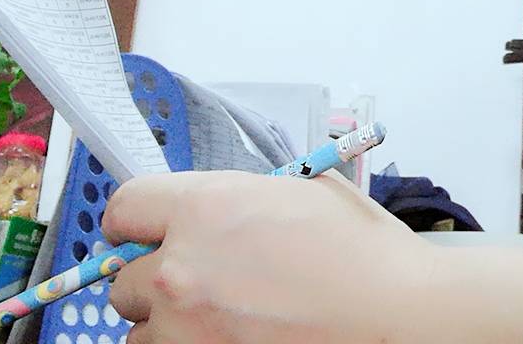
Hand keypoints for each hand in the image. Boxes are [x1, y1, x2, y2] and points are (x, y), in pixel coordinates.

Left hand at [103, 169, 433, 343]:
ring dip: (170, 325)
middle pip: (124, 280)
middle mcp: (183, 268)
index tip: (149, 230)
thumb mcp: (304, 192)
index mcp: (207, 208)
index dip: (138, 219)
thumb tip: (211, 209)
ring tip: (223, 316)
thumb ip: (242, 196)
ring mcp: (187, 329)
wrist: (398, 315)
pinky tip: (234, 336)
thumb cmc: (363, 255)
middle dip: (157, 279)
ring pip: (142, 332)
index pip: (124, 207)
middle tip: (203, 279)